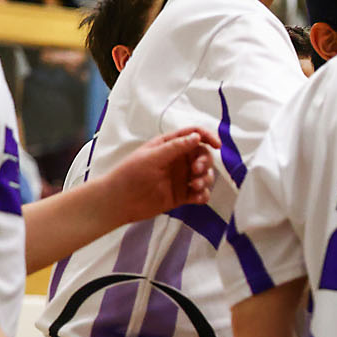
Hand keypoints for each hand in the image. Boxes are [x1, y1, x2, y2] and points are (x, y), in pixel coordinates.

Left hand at [103, 127, 219, 222]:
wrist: (119, 202)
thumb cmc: (130, 174)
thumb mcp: (152, 157)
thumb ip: (176, 147)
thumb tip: (197, 137)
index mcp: (170, 146)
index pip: (194, 135)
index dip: (208, 137)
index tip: (217, 145)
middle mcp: (178, 160)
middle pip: (204, 156)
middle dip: (205, 162)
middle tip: (197, 171)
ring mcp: (181, 178)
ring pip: (205, 175)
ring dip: (205, 179)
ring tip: (194, 186)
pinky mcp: (182, 195)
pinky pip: (201, 193)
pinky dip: (203, 195)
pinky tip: (197, 197)